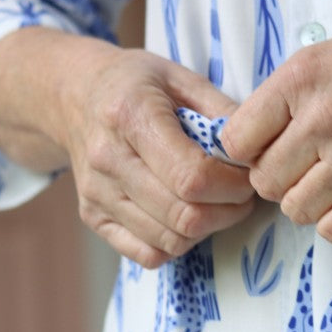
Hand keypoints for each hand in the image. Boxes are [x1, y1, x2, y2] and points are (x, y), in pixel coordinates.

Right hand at [59, 44, 254, 267]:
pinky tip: (184, 216)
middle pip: (184, 216)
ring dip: (207, 230)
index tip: (248, 176)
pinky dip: (176, 244)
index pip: (192, 177)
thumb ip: (222, 111)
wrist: (73, 96)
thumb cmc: (135, 84)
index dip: (233, 186)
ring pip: (170, 241)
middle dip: (228, 211)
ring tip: (217, 204)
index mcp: (131, 116)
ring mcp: (97, 194)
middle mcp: (107, 160)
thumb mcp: (180, 77)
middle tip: (241, 195)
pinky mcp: (93, 218)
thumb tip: (258, 150)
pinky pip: (147, 255)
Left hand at [221, 0, 331, 242]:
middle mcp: (322, 119)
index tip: (269, 148)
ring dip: (308, 201)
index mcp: (302, 78)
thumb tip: (260, 137)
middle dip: (278, 179)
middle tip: (306, 166)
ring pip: (295, 210)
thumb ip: (295, 95)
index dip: (248, 151)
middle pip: (263, 182)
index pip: (236, 140)